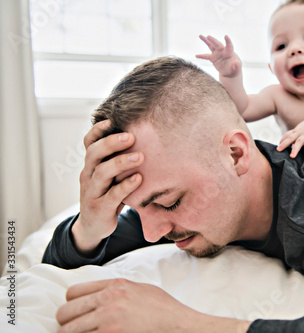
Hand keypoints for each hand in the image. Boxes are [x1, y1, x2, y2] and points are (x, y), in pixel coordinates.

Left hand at [56, 279, 250, 332]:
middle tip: (75, 330)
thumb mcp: (140, 289)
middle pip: (65, 313)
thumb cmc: (163, 309)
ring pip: (68, 331)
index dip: (72, 306)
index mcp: (115, 286)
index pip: (73, 293)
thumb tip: (97, 296)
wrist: (179, 325)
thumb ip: (117, 289)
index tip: (76, 315)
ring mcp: (108, 320)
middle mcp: (108, 300)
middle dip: (67, 324)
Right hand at [72, 121, 143, 253]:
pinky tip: (139, 178)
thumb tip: (143, 137)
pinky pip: (112, 195)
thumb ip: (118, 161)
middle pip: (94, 154)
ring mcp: (92, 192)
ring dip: (121, 162)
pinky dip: (126, 185)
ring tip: (140, 156)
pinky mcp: (100, 208)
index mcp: (90, 165)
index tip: (110, 120)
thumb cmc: (108, 194)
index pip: (88, 144)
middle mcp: (88, 176)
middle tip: (131, 136)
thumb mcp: (110, 177)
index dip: (96, 131)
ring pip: (102, 173)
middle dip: (111, 143)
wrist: (94, 226)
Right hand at [196, 35, 241, 77]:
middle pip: (218, 44)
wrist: (230, 71)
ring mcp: (217, 53)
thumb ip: (236, 66)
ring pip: (211, 46)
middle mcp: (223, 51)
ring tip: (200, 35)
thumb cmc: (235, 68)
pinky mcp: (213, 58)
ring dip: (206, 41)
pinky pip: (206, 56)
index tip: (226, 36)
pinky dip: (201, 56)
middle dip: (213, 40)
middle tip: (208, 36)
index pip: (229, 46)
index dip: (228, 41)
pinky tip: (196, 56)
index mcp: (229, 52)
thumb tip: (236, 64)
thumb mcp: (237, 68)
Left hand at [277, 118, 303, 157]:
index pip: (287, 135)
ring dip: (295, 148)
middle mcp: (300, 133)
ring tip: (292, 156)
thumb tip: (285, 145)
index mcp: (296, 132)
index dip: (282, 140)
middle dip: (284, 144)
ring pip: (300, 141)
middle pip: (290, 139)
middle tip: (278, 150)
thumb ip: (293, 137)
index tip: (277, 147)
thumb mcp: (300, 131)